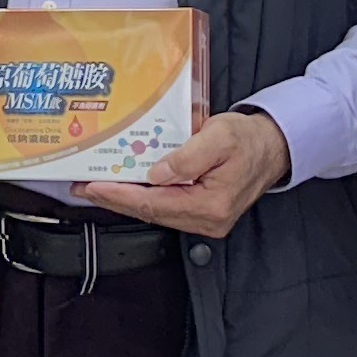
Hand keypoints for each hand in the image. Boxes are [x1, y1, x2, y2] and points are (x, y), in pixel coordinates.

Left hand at [79, 106, 293, 238]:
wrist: (274, 148)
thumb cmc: (249, 140)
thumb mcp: (220, 137)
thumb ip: (188, 157)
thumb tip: (157, 174)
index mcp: (211, 205)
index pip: (155, 204)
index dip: (120, 195)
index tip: (93, 186)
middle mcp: (208, 220)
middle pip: (151, 212)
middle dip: (114, 199)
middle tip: (83, 187)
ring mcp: (205, 220)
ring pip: (156, 212)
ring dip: (125, 199)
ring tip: (96, 186)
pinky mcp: (202, 213)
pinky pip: (166, 208)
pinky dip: (142, 198)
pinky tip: (125, 187)